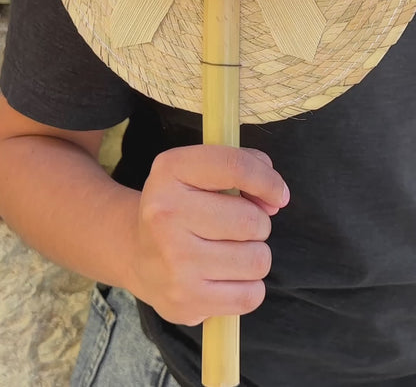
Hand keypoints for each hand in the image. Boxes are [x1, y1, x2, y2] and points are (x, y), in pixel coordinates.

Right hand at [130, 145, 289, 324]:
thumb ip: (244, 167)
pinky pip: (250, 295)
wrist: (137, 253)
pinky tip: (226, 276)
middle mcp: (165, 214)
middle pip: (252, 220)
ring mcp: (174, 261)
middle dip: (257, 223)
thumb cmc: (184, 206)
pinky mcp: (185, 301)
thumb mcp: (201, 171)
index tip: (278, 194)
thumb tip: (276, 198)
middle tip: (235, 227)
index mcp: (170, 170)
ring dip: (254, 255)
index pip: (235, 167)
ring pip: (257, 259)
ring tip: (229, 251)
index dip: (268, 179)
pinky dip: (248, 286)